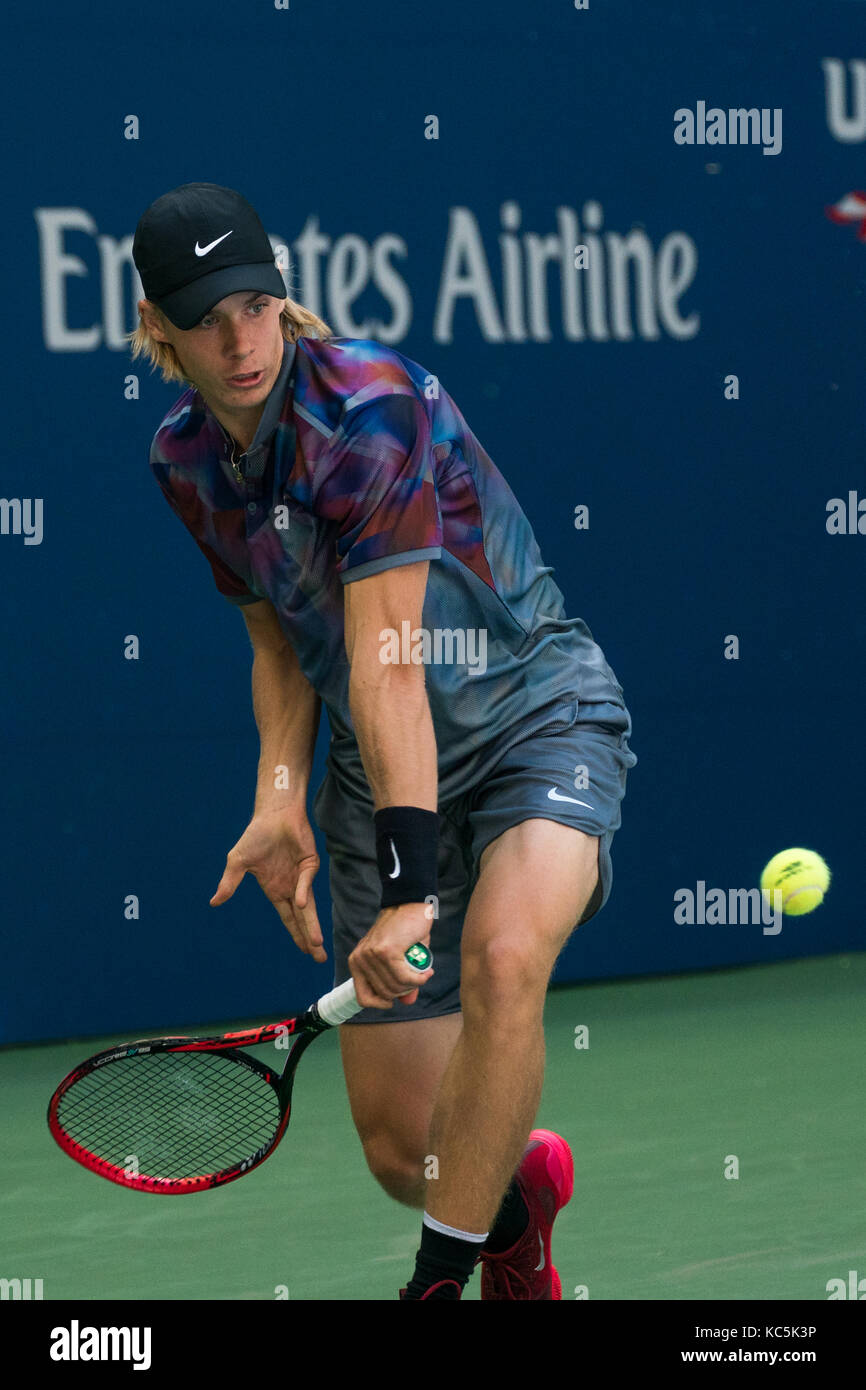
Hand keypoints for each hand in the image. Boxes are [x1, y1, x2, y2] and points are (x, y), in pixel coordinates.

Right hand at [210, 809, 325, 962]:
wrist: (273, 813)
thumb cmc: (257, 835)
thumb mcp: (238, 861)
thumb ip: (229, 883)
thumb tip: (214, 902)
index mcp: (276, 890)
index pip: (288, 918)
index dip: (297, 934)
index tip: (305, 952)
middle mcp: (291, 887)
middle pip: (302, 918)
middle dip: (309, 938)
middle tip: (319, 958)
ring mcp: (301, 876)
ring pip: (308, 906)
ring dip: (311, 925)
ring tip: (316, 944)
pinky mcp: (310, 863)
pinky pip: (305, 882)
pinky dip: (301, 893)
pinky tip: (298, 904)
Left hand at [349, 901, 434, 1009]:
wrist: (410, 904)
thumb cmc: (405, 931)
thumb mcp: (401, 959)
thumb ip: (402, 982)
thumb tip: (407, 1003)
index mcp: (357, 962)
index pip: (363, 997)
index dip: (381, 1002)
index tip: (396, 998)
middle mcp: (360, 959)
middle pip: (384, 994)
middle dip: (404, 991)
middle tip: (417, 979)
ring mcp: (371, 956)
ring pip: (395, 987)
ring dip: (414, 984)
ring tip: (423, 972)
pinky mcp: (386, 952)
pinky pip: (404, 978)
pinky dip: (419, 979)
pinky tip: (426, 972)